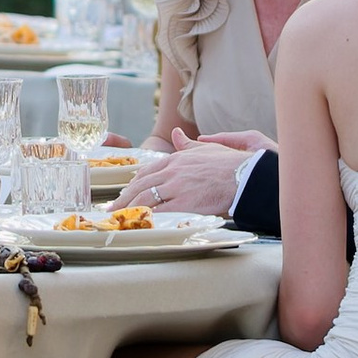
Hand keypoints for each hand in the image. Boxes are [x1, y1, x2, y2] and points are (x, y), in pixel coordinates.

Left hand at [129, 130, 270, 215]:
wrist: (245, 176)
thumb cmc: (229, 164)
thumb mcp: (206, 148)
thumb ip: (187, 144)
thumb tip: (175, 134)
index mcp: (176, 159)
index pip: (147, 171)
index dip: (134, 183)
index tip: (126, 191)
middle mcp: (172, 171)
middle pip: (140, 185)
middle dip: (123, 198)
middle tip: (112, 207)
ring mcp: (177, 187)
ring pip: (144, 199)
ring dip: (129, 209)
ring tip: (118, 218)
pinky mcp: (184, 203)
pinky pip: (159, 212)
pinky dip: (146, 218)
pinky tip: (138, 223)